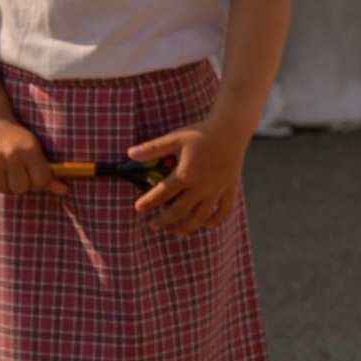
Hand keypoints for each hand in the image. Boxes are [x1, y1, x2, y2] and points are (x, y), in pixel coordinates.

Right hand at [0, 114, 62, 196]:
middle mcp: (11, 154)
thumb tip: (64, 191)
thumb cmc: (19, 141)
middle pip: (20, 189)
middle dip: (21, 186)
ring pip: (2, 189)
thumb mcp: (36, 151)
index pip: (40, 181)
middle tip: (18, 175)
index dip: (38, 183)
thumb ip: (48, 174)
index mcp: (30, 149)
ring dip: (5, 185)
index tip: (34, 177)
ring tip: (5, 172)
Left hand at [131, 128, 245, 229]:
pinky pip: (224, 209)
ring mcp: (217, 189)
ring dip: (187, 227)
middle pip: (179, 210)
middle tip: (152, 226)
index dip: (148, 202)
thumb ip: (152, 148)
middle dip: (164, 220)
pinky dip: (217, 219)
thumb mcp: (175, 138)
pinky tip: (208, 224)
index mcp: (186, 174)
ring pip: (201, 215)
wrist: (230, 128)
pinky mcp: (230, 187)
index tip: (138, 208)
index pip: (162, 193)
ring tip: (176, 232)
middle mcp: (201, 186)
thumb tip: (129, 154)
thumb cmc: (200, 133)